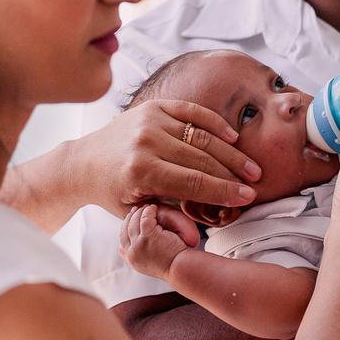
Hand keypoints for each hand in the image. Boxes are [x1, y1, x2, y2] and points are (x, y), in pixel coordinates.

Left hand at [73, 99, 259, 217]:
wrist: (83, 162)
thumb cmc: (112, 192)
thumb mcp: (135, 212)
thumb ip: (167, 217)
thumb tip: (198, 233)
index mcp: (141, 171)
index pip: (194, 182)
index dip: (224, 190)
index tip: (247, 197)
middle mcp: (146, 142)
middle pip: (203, 159)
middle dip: (233, 173)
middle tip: (256, 182)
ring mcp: (150, 120)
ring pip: (202, 136)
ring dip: (231, 151)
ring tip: (250, 165)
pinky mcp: (153, 106)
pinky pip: (191, 111)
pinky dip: (214, 122)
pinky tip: (232, 136)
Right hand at [118, 203, 200, 282]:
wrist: (180, 268)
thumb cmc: (171, 265)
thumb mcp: (149, 265)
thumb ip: (140, 256)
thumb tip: (130, 250)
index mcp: (132, 260)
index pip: (121, 243)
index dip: (125, 230)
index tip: (130, 222)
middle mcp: (132, 253)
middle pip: (125, 231)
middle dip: (129, 219)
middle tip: (135, 210)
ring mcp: (139, 244)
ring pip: (133, 223)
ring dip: (139, 213)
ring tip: (147, 207)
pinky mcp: (148, 236)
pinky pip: (144, 218)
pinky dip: (149, 211)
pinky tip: (153, 208)